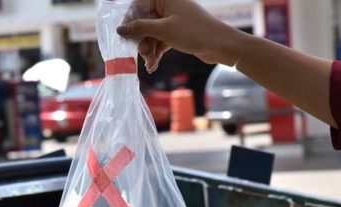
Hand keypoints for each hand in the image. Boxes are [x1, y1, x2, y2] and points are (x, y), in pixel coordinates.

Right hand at [117, 0, 246, 71]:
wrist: (220, 45)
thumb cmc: (194, 32)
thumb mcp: (164, 30)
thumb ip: (140, 28)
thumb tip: (119, 29)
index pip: (138, 5)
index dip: (130, 22)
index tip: (124, 37)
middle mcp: (167, 5)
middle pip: (143, 22)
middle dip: (142, 40)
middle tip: (143, 54)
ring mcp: (172, 19)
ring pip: (151, 34)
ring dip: (149, 50)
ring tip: (151, 63)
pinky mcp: (175, 32)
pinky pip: (159, 41)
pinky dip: (156, 52)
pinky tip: (153, 65)